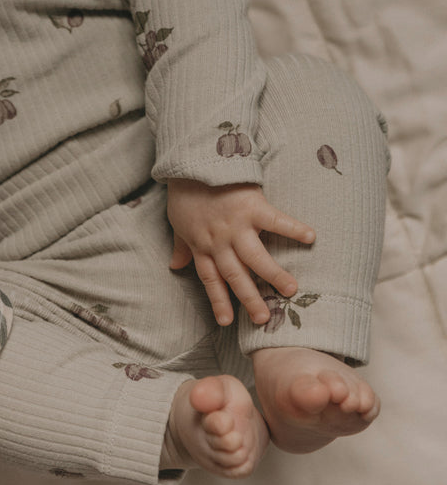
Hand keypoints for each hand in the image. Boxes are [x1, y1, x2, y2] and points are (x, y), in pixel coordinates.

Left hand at [166, 179, 314, 326]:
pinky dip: (293, 228)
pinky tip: (310, 237)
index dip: (219, 301)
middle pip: (236, 276)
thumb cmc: (185, 193)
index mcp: (202, 246)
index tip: (227, 322)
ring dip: (274, 275)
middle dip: (250, 299)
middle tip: (264, 319)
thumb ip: (181, 246)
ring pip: (256, 258)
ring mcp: (237, 226)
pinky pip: (276, 221)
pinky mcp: (252, 206)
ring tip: (291, 290)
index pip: (211, 280)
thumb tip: (175, 266)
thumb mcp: (177, 222)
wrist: (191, 162)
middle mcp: (220, 242)